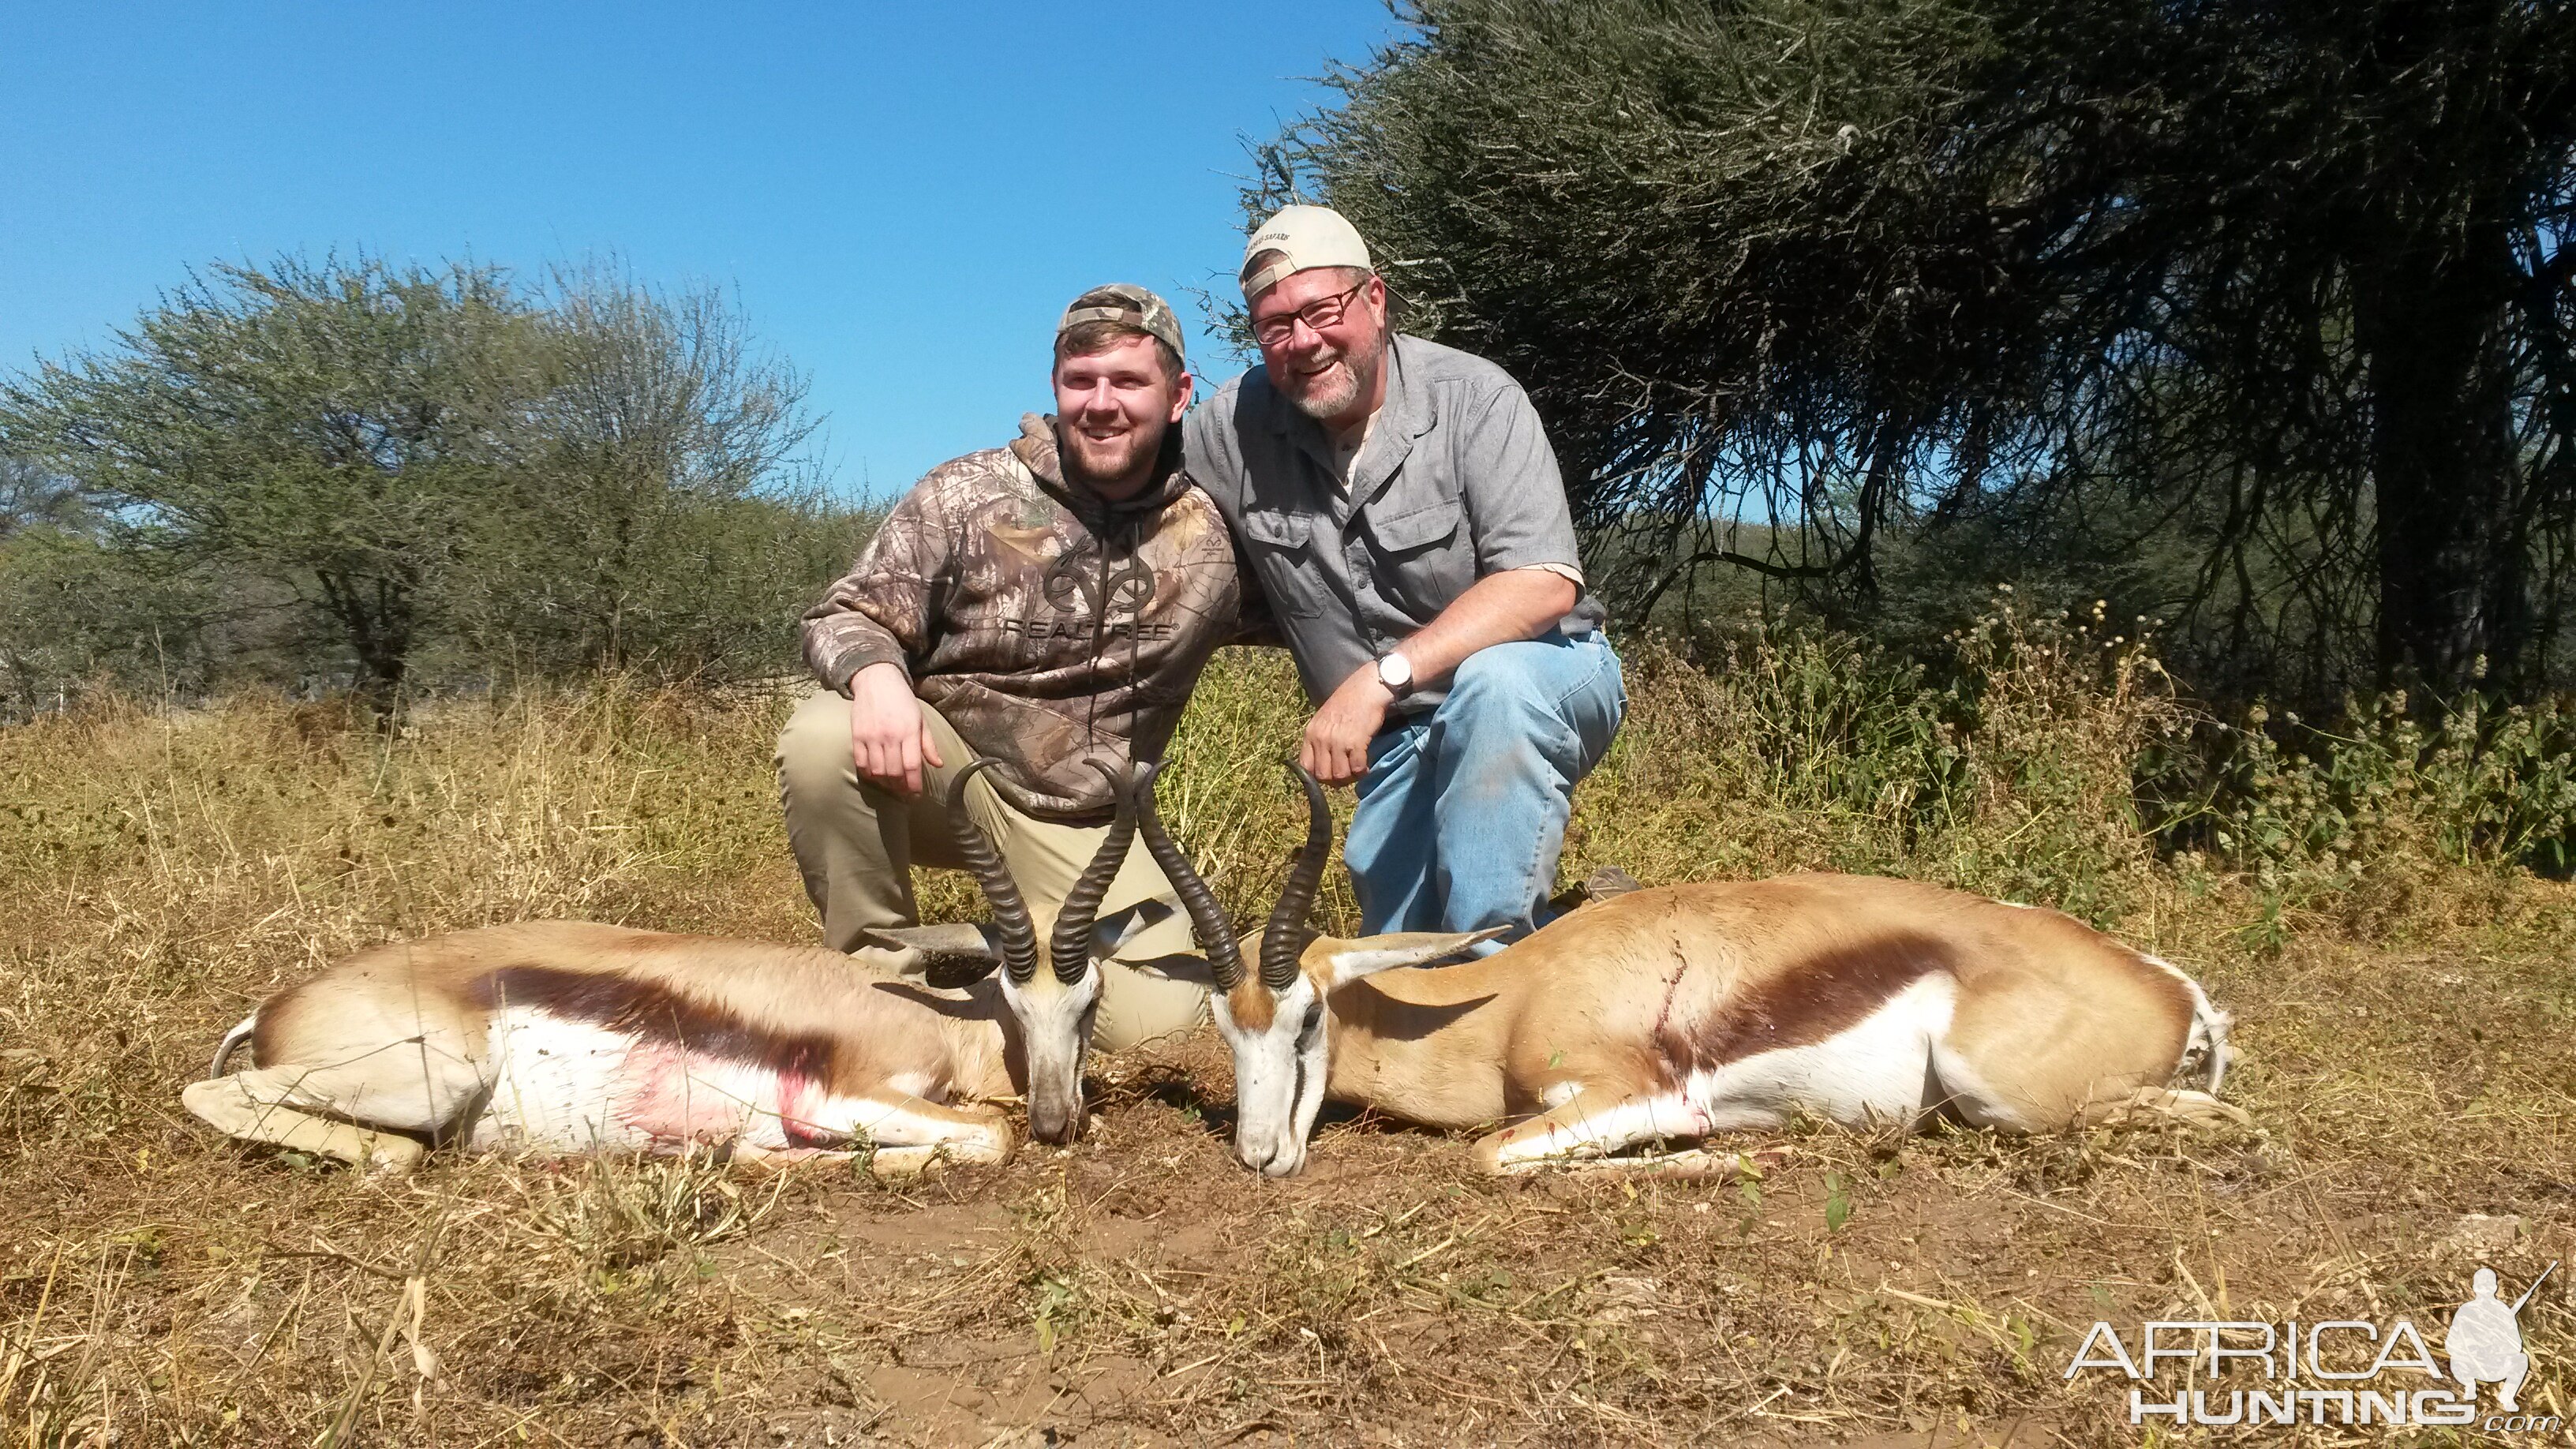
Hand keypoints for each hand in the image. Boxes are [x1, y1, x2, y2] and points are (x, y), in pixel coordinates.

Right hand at [850, 661, 942, 794]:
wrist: (877, 681)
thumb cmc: (903, 701)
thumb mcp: (921, 719)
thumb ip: (928, 744)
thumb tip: (939, 764)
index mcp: (909, 731)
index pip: (912, 766)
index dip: (914, 785)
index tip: (916, 795)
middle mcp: (890, 736)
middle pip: (894, 772)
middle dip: (900, 787)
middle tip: (904, 791)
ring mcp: (871, 736)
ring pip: (877, 771)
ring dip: (885, 783)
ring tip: (891, 785)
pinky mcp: (856, 736)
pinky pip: (861, 763)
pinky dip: (868, 774)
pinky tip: (876, 775)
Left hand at [1300, 665, 1394, 786]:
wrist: (1366, 688)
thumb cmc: (1347, 702)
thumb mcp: (1324, 719)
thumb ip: (1320, 739)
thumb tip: (1324, 765)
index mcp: (1311, 733)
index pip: (1305, 768)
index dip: (1317, 777)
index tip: (1329, 775)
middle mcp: (1321, 739)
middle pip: (1323, 776)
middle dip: (1335, 781)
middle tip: (1347, 775)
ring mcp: (1338, 741)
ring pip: (1340, 775)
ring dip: (1350, 777)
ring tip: (1357, 770)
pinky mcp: (1356, 742)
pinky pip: (1357, 768)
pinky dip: (1362, 771)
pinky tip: (1366, 766)